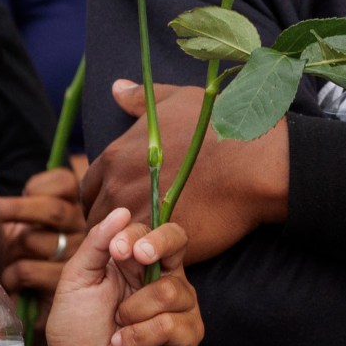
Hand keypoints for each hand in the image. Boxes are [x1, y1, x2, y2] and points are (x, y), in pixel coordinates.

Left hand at [0, 167, 88, 296]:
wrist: (35, 306)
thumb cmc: (20, 253)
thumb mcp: (19, 221)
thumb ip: (13, 203)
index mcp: (75, 207)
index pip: (66, 182)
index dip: (40, 185)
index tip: (25, 192)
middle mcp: (82, 229)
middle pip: (53, 211)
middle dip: (17, 210)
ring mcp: (75, 258)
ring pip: (35, 240)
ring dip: (12, 247)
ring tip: (3, 254)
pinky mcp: (61, 285)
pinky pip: (27, 271)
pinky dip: (11, 274)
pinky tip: (10, 279)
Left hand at [40, 207, 201, 345]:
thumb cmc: (75, 327)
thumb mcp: (77, 280)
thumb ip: (97, 244)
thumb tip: (121, 210)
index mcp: (141, 263)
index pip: (158, 231)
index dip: (144, 234)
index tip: (119, 250)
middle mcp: (166, 280)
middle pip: (179, 244)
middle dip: (156, 246)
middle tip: (135, 259)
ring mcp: (180, 310)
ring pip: (173, 291)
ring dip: (135, 310)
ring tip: (117, 326)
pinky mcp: (186, 340)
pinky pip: (174, 325)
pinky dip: (142, 335)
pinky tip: (126, 344)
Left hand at [81, 80, 286, 264]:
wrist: (256, 164)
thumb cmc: (220, 127)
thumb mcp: (176, 100)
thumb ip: (141, 99)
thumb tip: (115, 87)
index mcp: (116, 156)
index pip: (89, 187)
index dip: (103, 196)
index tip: (121, 201)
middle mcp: (119, 187)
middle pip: (98, 217)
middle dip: (110, 224)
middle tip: (134, 226)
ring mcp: (139, 217)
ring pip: (116, 241)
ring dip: (126, 244)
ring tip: (146, 244)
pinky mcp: (161, 242)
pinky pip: (143, 257)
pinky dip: (148, 257)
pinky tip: (163, 252)